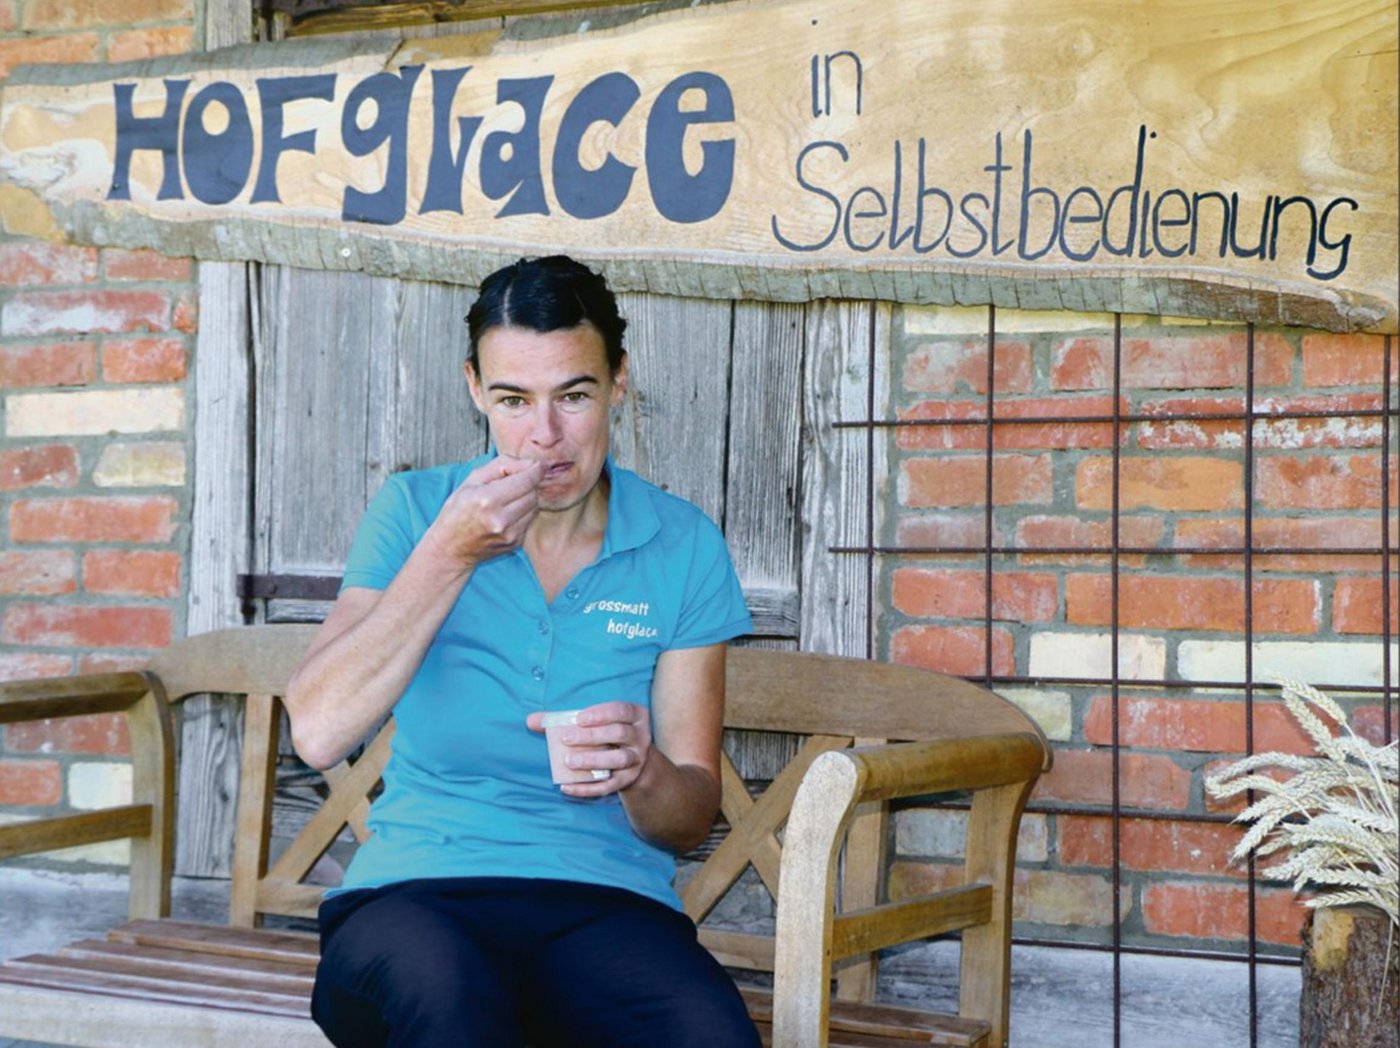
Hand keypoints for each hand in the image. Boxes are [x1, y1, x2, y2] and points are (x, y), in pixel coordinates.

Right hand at [425, 456, 541, 567]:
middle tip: (511, 485)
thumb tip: (529, 463)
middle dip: (527, 485)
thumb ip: (502, 465)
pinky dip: (522, 515)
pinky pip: (529, 521)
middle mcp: (501, 519)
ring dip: (525, 500)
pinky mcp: (515, 544)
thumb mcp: (471, 480)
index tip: (535, 466)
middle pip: (533, 493)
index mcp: (487, 500)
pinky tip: (505, 516)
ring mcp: (509, 534)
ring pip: (534, 507)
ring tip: (505, 501)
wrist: (450, 548)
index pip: (527, 480)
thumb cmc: (457, 512)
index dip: (535, 470)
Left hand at [527, 701, 651, 797]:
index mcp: (634, 716)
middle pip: (619, 734)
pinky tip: (567, 787)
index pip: (621, 711)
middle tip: (566, 739)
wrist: (631, 760)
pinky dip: (587, 788)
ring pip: (618, 759)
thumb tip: (531, 720)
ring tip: (569, 761)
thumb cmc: (606, 734)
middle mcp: (640, 737)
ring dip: (593, 760)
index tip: (579, 718)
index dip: (602, 714)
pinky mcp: (627, 780)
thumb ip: (562, 719)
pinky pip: (608, 786)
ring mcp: (636, 760)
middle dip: (592, 736)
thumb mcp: (593, 722)